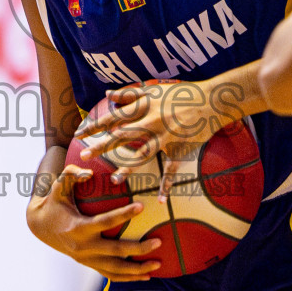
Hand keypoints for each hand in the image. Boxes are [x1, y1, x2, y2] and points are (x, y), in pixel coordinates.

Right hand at [26, 163, 159, 280]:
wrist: (41, 226)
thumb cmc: (55, 203)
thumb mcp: (58, 187)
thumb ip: (71, 174)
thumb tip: (89, 172)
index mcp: (78, 227)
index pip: (105, 222)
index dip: (124, 214)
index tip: (142, 207)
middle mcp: (83, 247)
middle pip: (115, 251)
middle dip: (138, 249)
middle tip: (158, 242)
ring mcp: (86, 259)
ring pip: (115, 269)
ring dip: (137, 270)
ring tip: (158, 264)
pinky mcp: (89, 264)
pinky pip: (110, 274)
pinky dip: (128, 278)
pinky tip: (146, 276)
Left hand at [76, 80, 232, 198]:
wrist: (212, 100)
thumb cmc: (181, 94)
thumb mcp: (153, 89)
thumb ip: (129, 94)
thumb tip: (107, 95)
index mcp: (144, 106)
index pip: (114, 116)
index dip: (96, 125)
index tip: (79, 133)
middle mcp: (152, 122)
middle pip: (123, 135)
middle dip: (103, 145)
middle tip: (85, 155)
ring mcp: (166, 137)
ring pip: (144, 154)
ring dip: (129, 168)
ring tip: (114, 180)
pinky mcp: (180, 149)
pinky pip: (173, 171)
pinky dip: (168, 186)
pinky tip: (161, 201)